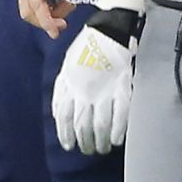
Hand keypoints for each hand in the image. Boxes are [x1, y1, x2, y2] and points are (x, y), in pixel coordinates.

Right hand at [17, 0, 88, 36]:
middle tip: (65, 21)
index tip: (55, 31)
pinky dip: (47, 10)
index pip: (35, 3)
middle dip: (46, 20)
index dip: (45, 20)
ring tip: (67, 5)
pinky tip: (60, 3)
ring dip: (48, 15)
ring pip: (30, 9)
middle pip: (28, 10)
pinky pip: (34, 4)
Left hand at [53, 11, 137, 154]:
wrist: (108, 31)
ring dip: (101, 140)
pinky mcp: (122, 88)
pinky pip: (121, 114)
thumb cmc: (85, 49)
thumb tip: (58, 116)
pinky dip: (119, 130)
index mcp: (69, 86)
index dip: (66, 135)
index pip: (65, 118)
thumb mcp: (65, 68)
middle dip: (85, 142)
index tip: (69, 146)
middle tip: (88, 150)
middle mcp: (85, 92)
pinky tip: (118, 140)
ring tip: (103, 149)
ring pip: (101, 124)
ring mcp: (104, 91)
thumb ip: (61, 92)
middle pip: (83, 125)